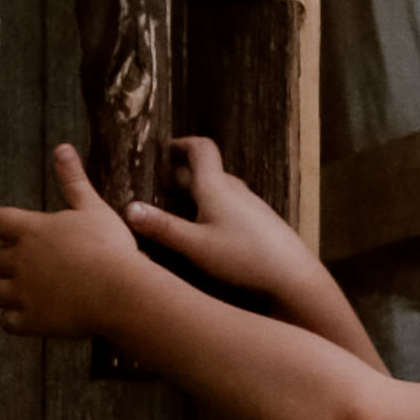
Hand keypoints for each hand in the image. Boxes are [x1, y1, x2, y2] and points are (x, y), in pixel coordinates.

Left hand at [0, 144, 151, 342]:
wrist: (120, 293)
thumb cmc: (110, 248)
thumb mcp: (92, 208)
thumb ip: (73, 180)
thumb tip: (62, 147)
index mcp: (30, 230)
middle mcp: (18, 260)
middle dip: (2, 260)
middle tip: (24, 262)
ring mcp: (22, 293)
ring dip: (1, 290)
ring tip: (20, 290)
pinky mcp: (30, 320)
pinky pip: (7, 322)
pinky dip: (13, 319)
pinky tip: (29, 315)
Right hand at [127, 134, 310, 305]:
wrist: (292, 274)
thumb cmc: (243, 257)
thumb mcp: (195, 245)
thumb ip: (162, 227)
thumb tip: (127, 209)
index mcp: (215, 186)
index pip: (200, 148)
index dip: (181, 144)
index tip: (164, 150)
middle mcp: (234, 189)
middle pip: (206, 170)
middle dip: (182, 174)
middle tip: (159, 186)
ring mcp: (249, 205)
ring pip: (219, 189)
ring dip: (198, 192)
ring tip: (177, 209)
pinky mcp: (259, 222)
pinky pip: (230, 206)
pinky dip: (213, 208)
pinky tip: (206, 232)